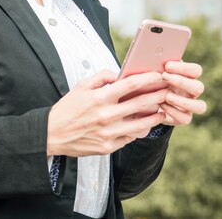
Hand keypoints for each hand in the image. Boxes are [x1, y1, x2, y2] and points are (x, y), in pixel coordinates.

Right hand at [47, 69, 168, 156]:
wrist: (52, 134)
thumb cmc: (68, 108)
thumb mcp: (82, 86)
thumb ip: (102, 77)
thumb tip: (119, 75)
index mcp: (99, 98)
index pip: (130, 85)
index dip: (147, 79)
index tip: (159, 75)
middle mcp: (106, 115)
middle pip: (140, 104)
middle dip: (157, 95)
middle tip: (169, 90)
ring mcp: (108, 133)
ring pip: (140, 124)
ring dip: (155, 116)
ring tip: (163, 109)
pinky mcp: (108, 147)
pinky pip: (130, 138)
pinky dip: (141, 130)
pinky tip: (147, 124)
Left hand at [158, 60, 206, 125]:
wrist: (146, 99)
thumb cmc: (153, 80)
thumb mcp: (155, 71)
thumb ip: (158, 64)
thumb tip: (153, 57)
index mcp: (189, 77)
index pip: (196, 70)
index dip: (184, 68)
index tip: (167, 66)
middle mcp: (193, 91)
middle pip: (199, 87)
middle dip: (181, 82)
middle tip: (164, 77)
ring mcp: (190, 106)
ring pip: (200, 106)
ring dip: (183, 101)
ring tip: (167, 96)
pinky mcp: (184, 118)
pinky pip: (186, 118)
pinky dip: (174, 112)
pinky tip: (162, 105)